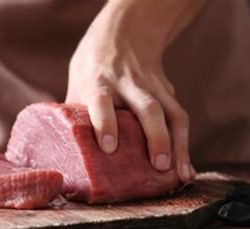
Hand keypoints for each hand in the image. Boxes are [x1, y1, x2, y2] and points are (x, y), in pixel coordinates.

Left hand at [66, 0, 206, 182]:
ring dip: (177, 145)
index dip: (105, 124)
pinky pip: (179, 118)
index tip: (108, 148)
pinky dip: (184, 144)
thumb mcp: (77, 84)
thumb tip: (65, 155)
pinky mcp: (168, 92)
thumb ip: (74, 116)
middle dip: (155, 137)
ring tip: (181, 175)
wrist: (125, 33)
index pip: (102, 102)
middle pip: (147, 108)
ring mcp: (152, 87)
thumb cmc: (93, 68)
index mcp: (99, 82)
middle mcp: (128, 84)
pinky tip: (185, 168)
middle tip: (158, 166)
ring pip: (170, 114)